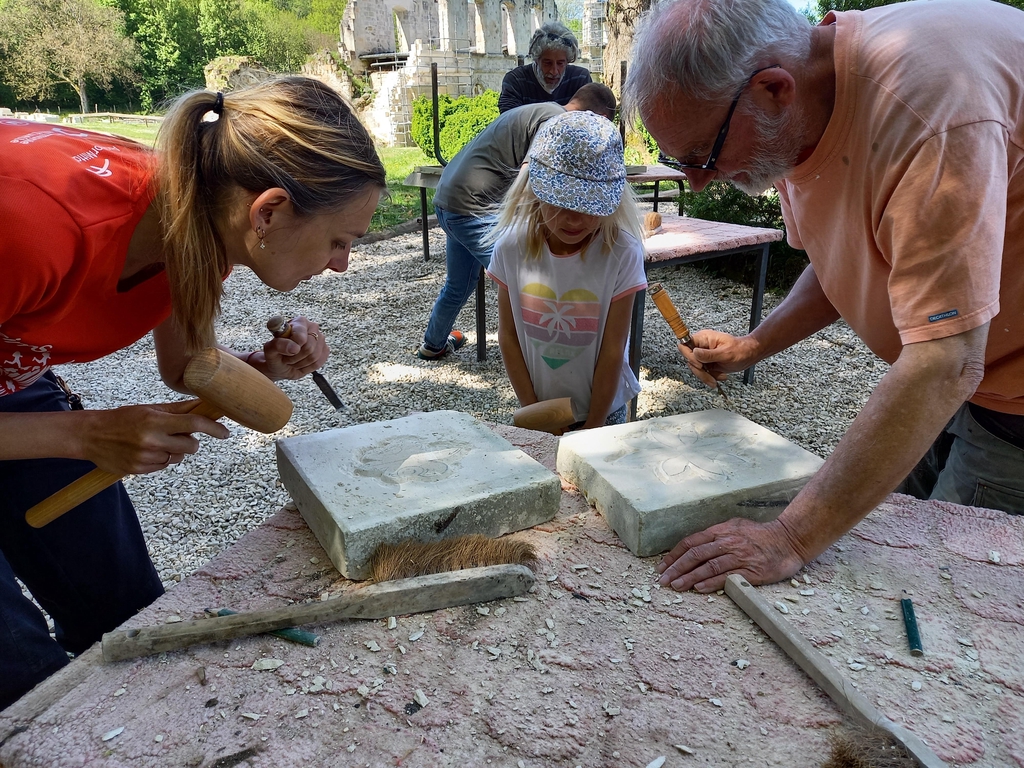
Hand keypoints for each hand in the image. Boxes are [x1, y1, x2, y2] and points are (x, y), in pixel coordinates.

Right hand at [80, 400, 229, 474]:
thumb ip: (178, 410)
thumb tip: (204, 404)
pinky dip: (162, 459)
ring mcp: (146, 457)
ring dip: (175, 450)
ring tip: (155, 441)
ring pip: (179, 457)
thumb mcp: (150, 409)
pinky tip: (147, 451)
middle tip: (178, 434)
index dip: (214, 428)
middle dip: (191, 440)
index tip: (225, 432)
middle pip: (191, 445)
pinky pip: (164, 466)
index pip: (193, 423)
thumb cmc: (124, 418)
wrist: (91, 435)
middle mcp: (152, 440)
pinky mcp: (140, 470)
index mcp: (155, 420)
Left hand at [259, 316, 328, 379]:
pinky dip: (307, 367)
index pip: (301, 335)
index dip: (294, 346)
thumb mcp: (269, 349)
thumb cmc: (274, 354)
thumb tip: (294, 347)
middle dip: (295, 357)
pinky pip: (318, 363)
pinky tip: (300, 364)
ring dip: (300, 363)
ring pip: (314, 356)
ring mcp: (320, 339)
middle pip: (309, 347)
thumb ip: (278, 345)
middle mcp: (312, 327)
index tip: (287, 351)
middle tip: (286, 358)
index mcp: (299, 322)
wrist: (280, 365)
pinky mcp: (324, 350)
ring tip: (292, 361)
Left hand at [656, 518, 804, 592]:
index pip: (691, 542)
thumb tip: (696, 546)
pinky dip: (711, 583)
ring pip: (708, 566)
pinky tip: (699, 589)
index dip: (674, 555)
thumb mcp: (736, 527)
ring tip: (676, 586)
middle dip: (676, 568)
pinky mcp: (751, 570)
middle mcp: (727, 542)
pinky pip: (727, 576)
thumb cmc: (761, 535)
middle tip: (662, 580)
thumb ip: (717, 535)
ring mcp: (739, 556)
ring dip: (689, 577)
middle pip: (695, 555)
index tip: (662, 567)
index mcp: (721, 531)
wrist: (789, 540)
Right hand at [678, 330, 759, 387]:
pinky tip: (720, 376)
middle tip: (710, 376)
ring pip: (696, 369)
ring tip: (716, 379)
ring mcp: (704, 355)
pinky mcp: (707, 363)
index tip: (700, 364)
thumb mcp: (725, 353)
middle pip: (689, 360)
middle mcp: (701, 346)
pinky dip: (711, 377)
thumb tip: (695, 353)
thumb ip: (709, 354)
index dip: (689, 356)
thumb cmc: (740, 350)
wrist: (749, 355)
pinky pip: (703, 373)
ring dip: (706, 376)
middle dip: (700, 371)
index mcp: (703, 338)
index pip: (685, 345)